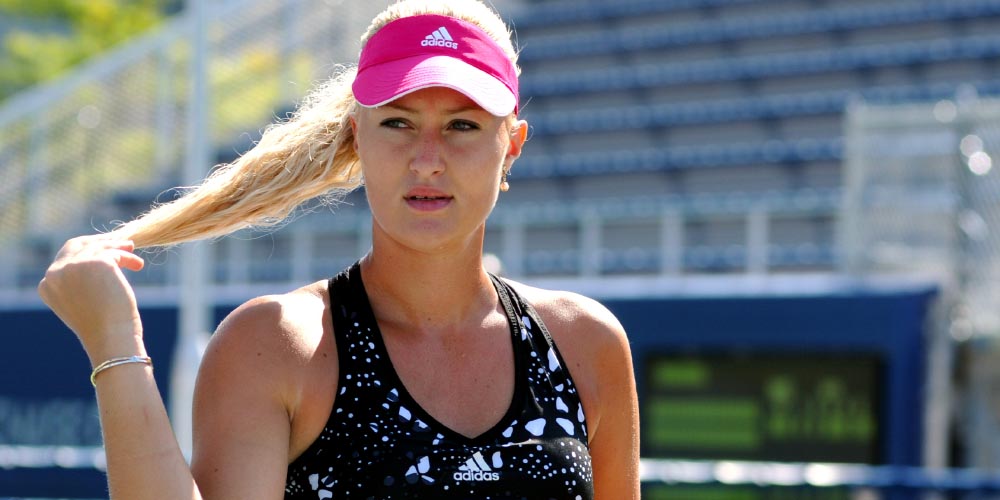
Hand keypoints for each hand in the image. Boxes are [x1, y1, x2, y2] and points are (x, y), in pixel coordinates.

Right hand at [38, 235, 146, 363]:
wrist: (110, 339)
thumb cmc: (103, 327)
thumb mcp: (84, 301)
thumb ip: (82, 281)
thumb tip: (102, 260)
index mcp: (47, 285)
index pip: (64, 258)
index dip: (85, 251)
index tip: (103, 249)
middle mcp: (55, 273)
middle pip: (76, 245)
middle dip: (99, 242)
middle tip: (119, 243)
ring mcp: (74, 266)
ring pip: (99, 247)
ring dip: (119, 249)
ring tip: (132, 252)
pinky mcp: (96, 261)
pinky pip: (115, 253)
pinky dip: (128, 257)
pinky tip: (138, 265)